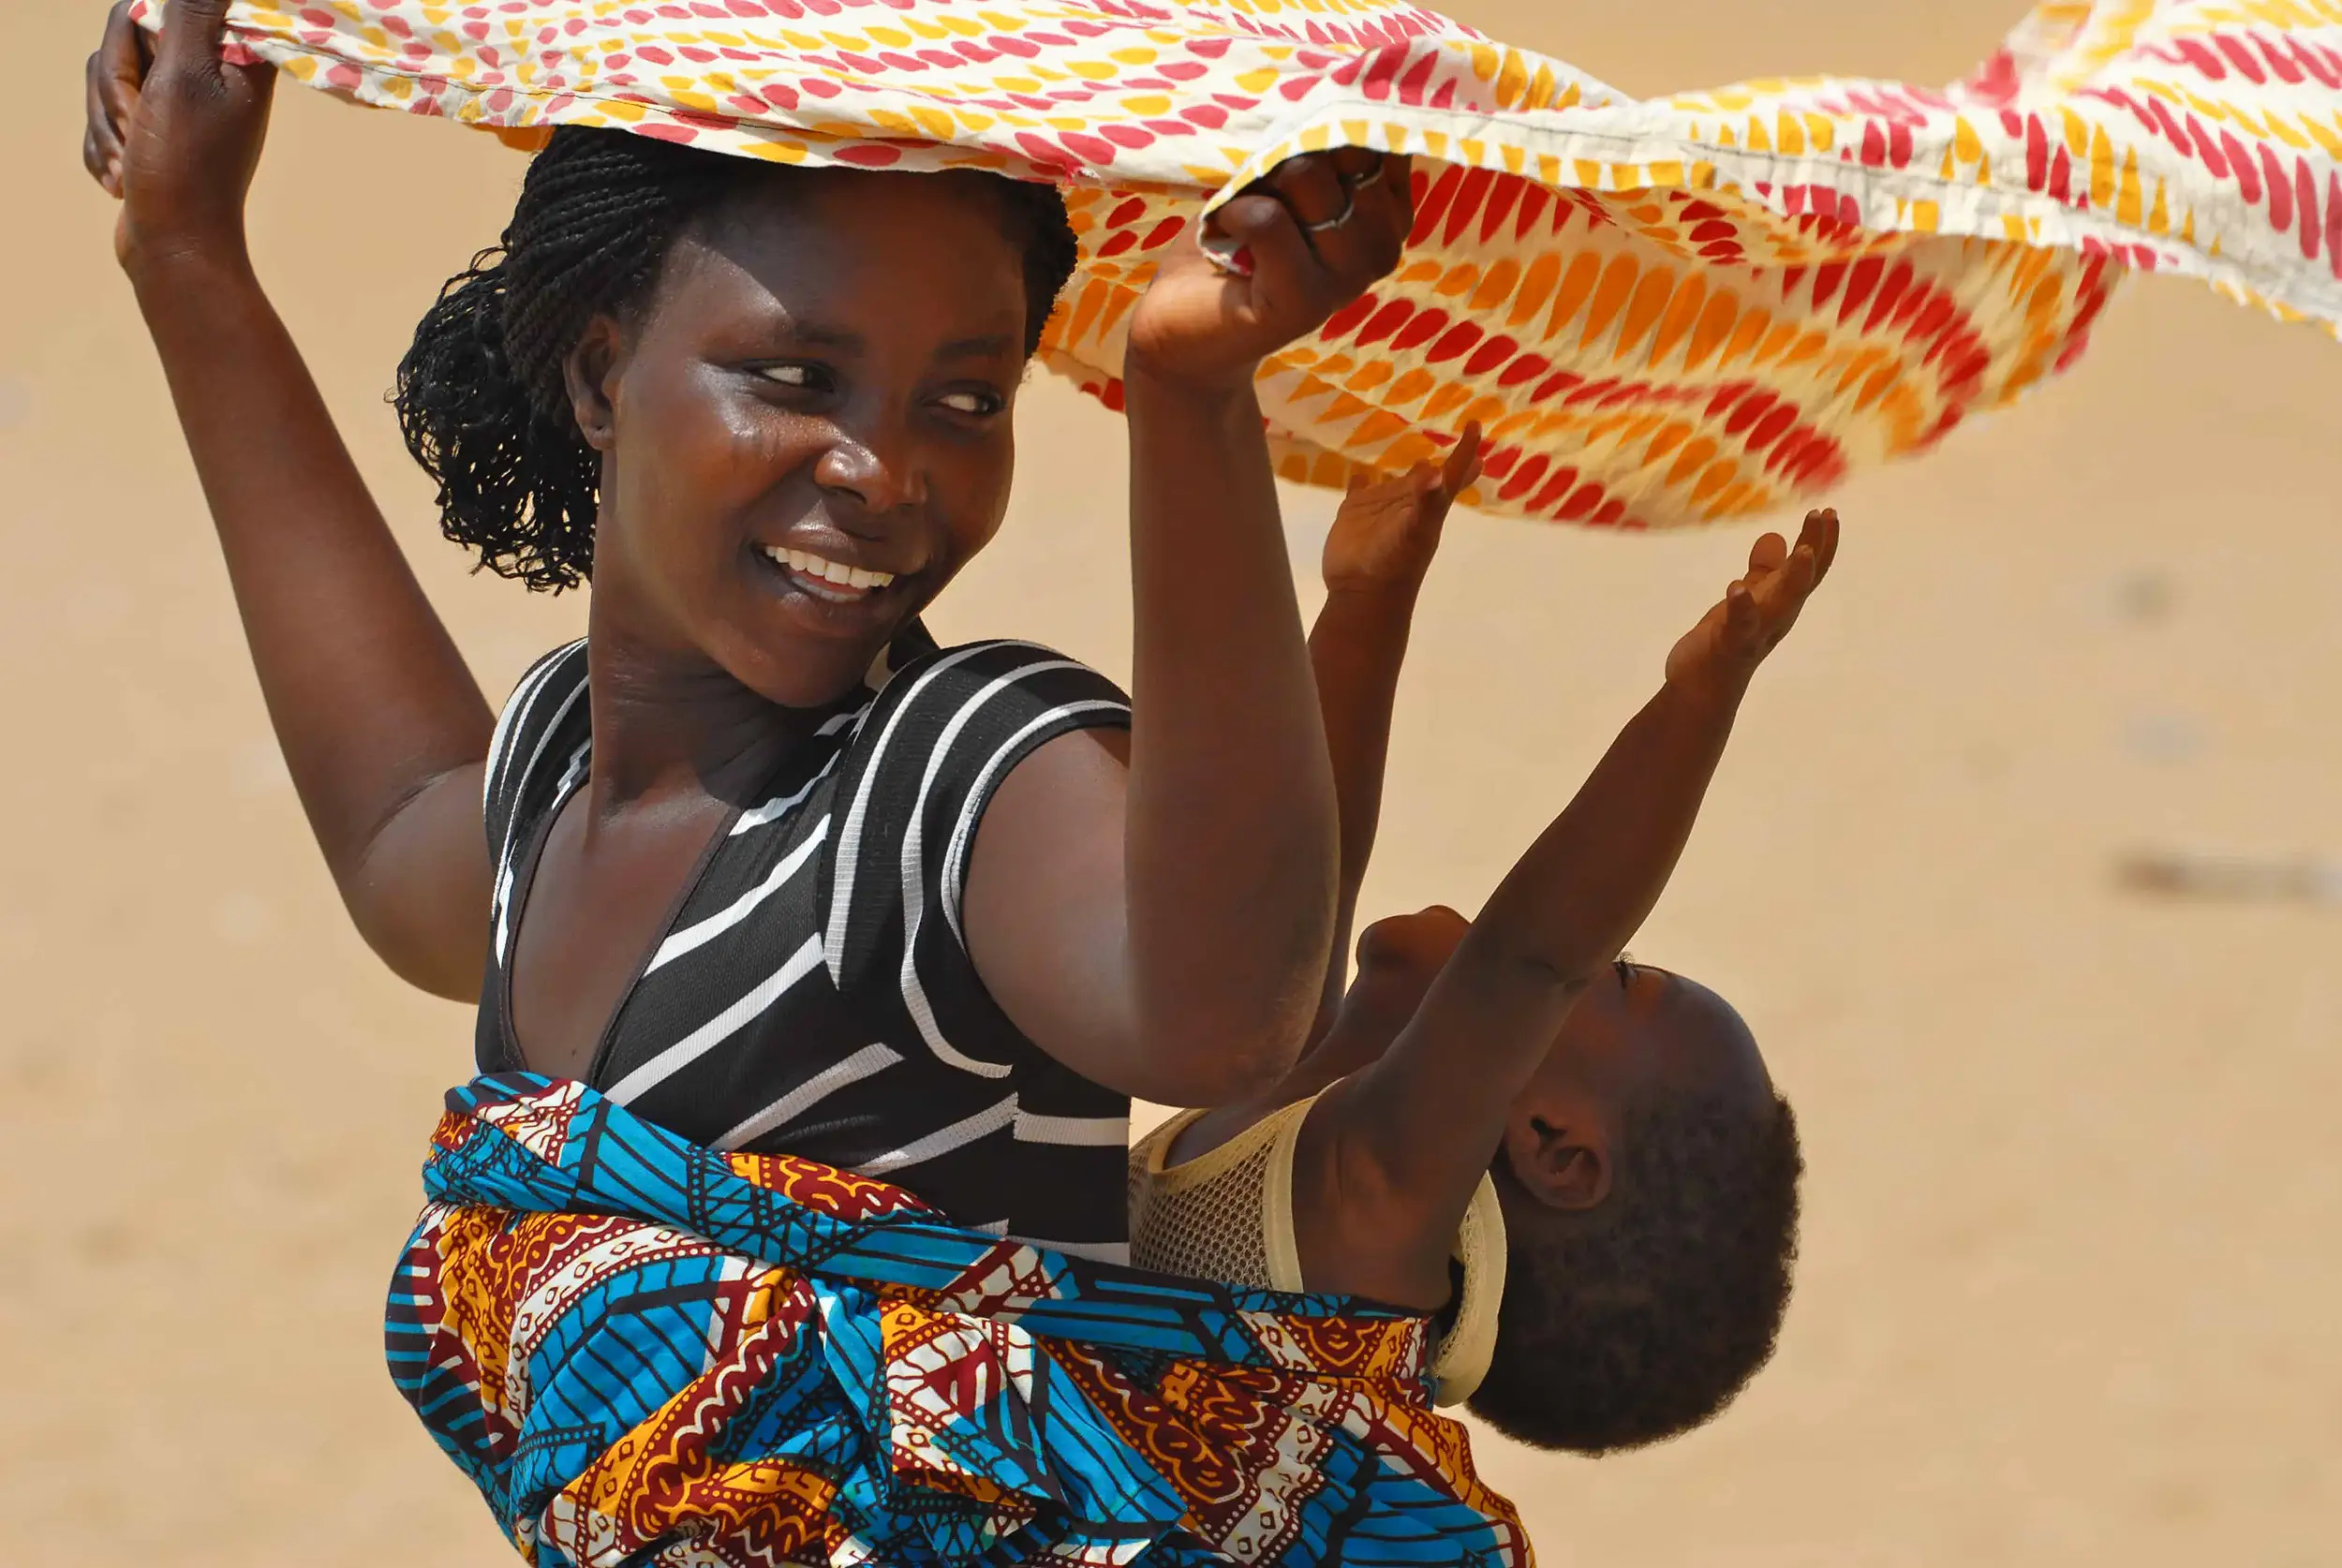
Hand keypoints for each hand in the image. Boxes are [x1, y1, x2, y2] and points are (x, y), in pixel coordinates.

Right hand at [84, 0, 275, 272]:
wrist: (174, 248)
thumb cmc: (185, 166)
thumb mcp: (185, 78)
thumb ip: (190, 14)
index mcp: (232, 57)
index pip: (157, 8)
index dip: (139, 43)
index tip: (155, 82)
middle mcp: (208, 75)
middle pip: (126, 41)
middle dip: (116, 90)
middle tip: (138, 127)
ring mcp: (176, 105)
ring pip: (105, 79)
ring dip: (106, 125)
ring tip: (129, 163)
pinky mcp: (149, 130)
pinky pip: (100, 116)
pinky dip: (103, 149)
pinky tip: (121, 180)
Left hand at [1126, 149, 1412, 392]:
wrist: (1185, 321)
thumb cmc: (1233, 238)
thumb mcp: (1281, 177)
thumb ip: (1317, 144)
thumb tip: (1332, 92)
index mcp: (1388, 209)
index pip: (1377, 132)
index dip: (1326, 122)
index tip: (1289, 148)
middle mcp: (1383, 245)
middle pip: (1343, 148)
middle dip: (1288, 154)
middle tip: (1262, 193)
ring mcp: (1349, 278)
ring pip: (1308, 178)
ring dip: (1259, 185)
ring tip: (1244, 216)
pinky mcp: (1305, 302)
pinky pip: (1269, 219)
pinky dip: (1235, 213)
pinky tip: (1227, 234)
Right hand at [1322, 421, 1482, 596]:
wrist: (1361, 593)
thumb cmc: (1393, 562)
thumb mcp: (1414, 530)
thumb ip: (1426, 500)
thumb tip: (1437, 470)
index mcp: (1428, 506)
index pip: (1452, 473)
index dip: (1465, 451)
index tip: (1475, 425)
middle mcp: (1408, 504)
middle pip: (1431, 480)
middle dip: (1446, 465)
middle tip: (1464, 445)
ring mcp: (1380, 509)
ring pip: (1396, 486)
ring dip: (1407, 474)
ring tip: (1418, 457)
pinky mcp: (1353, 514)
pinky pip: (1359, 492)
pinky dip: (1360, 483)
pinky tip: (1360, 476)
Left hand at [1665, 508, 1839, 699]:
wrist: (1701, 689)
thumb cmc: (1725, 644)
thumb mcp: (1747, 601)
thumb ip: (1762, 574)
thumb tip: (1776, 538)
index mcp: (1780, 604)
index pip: (1808, 570)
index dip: (1821, 542)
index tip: (1828, 512)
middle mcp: (1776, 618)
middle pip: (1803, 581)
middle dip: (1816, 548)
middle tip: (1824, 516)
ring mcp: (1756, 633)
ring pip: (1782, 605)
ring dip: (1793, 578)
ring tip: (1801, 550)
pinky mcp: (1731, 647)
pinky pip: (1740, 626)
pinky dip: (1742, 608)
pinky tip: (1737, 587)